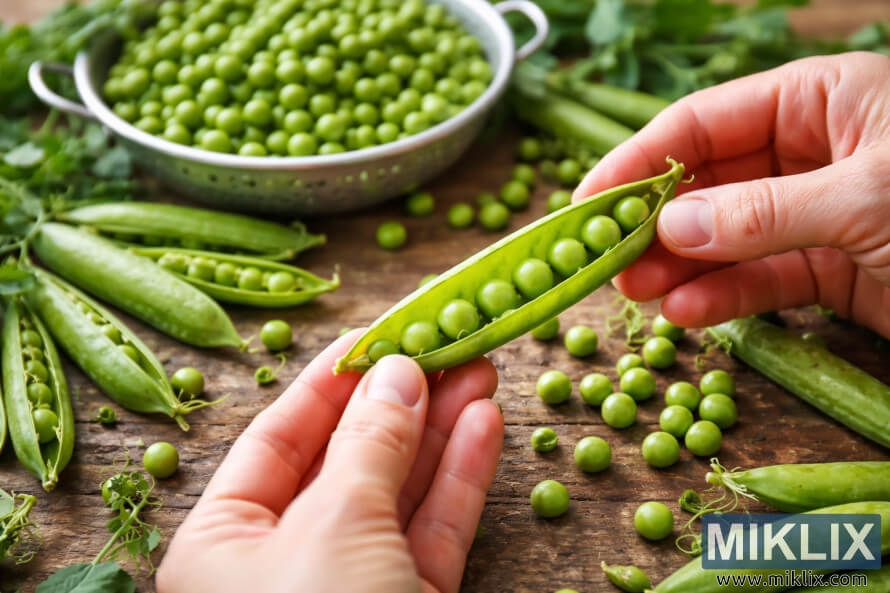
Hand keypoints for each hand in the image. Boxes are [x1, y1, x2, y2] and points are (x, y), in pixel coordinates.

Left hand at [156, 331, 501, 592]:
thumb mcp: (335, 529)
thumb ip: (368, 446)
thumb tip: (395, 372)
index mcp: (224, 540)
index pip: (281, 433)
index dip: (335, 377)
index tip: (383, 328)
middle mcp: (282, 561)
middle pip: (349, 456)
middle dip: (402, 397)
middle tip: (447, 339)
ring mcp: (351, 586)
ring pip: (400, 491)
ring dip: (442, 428)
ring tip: (480, 366)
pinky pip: (433, 533)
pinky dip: (460, 479)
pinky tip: (484, 425)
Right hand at [574, 51, 889, 338]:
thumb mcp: (867, 196)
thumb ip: (765, 212)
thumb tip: (671, 227)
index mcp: (820, 99)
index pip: (704, 121)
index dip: (639, 159)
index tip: (588, 198)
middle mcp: (812, 151)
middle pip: (707, 183)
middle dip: (655, 222)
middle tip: (606, 256)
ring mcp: (817, 213)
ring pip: (728, 238)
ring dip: (678, 266)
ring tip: (634, 290)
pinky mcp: (830, 269)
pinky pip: (763, 279)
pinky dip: (724, 297)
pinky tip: (683, 311)